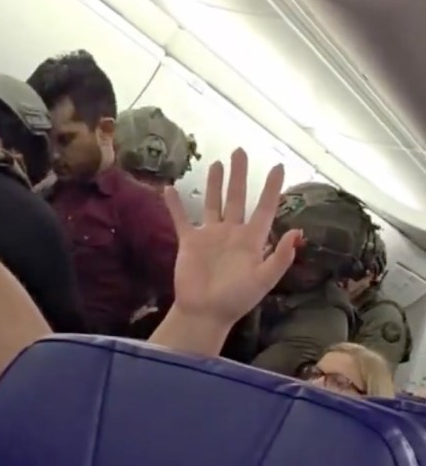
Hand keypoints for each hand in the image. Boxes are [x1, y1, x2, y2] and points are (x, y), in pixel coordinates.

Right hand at [164, 148, 301, 328]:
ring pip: (213, 203)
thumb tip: (297, 232)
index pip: (264, 208)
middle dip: (239, 175)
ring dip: (214, 184)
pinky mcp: (190, 243)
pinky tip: (169, 188)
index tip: (278, 166)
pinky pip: (181, 219)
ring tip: (217, 164)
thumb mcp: (263, 281)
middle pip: (237, 198)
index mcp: (251, 241)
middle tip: (240, 151)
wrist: (204, 314)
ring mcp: (210, 236)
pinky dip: (174, 205)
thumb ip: (280, 258)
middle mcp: (232, 234)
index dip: (272, 188)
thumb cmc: (235, 300)